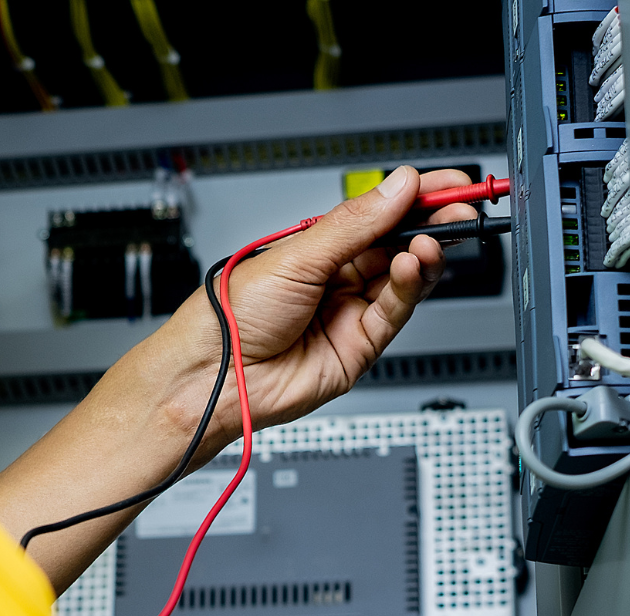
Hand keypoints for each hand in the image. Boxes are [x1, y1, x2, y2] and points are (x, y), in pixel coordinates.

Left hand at [157, 165, 477, 452]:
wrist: (216, 375)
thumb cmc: (232, 316)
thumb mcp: (295, 256)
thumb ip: (354, 224)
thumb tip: (398, 186)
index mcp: (318, 250)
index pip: (378, 217)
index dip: (413, 199)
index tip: (444, 182)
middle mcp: (336, 281)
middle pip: (398, 246)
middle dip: (430, 224)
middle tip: (457, 207)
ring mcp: (348, 315)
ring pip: (404, 280)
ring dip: (424, 255)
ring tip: (431, 239)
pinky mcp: (358, 348)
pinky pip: (394, 312)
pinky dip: (410, 287)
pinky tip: (414, 264)